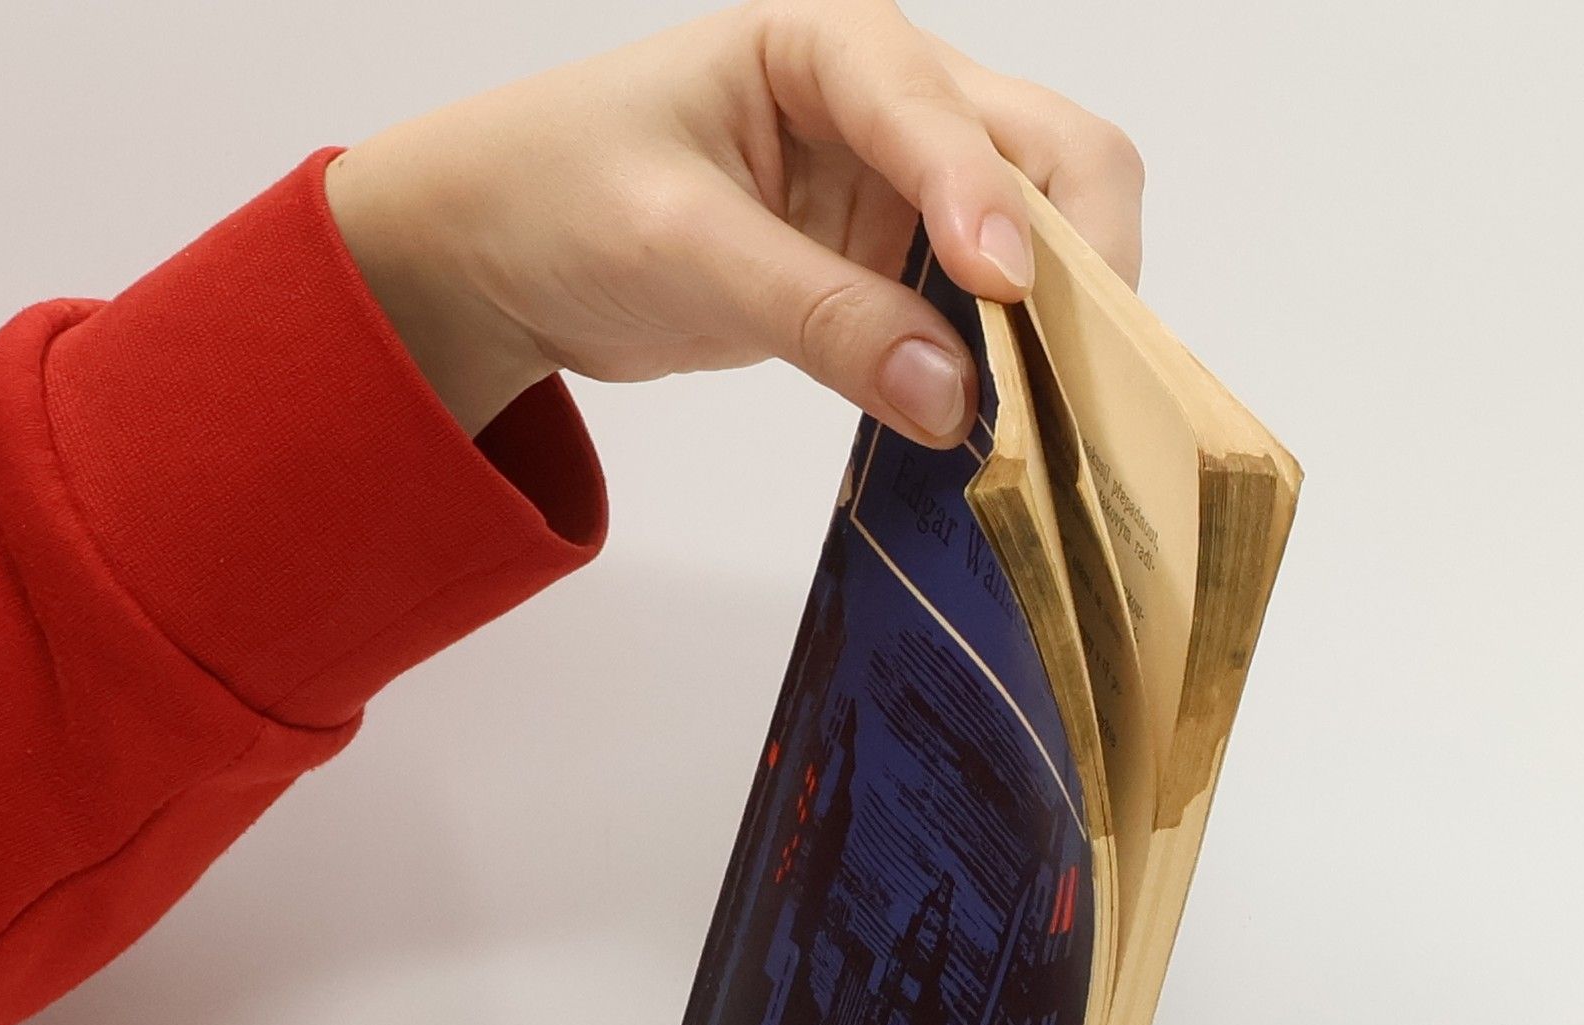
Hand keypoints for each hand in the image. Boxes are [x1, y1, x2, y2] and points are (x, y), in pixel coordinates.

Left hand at [324, 0, 1144, 441]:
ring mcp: (906, 188)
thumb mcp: (680, 250)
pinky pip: (989, 311)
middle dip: (1081, 258)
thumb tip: (955, 403)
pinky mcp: (897, 266)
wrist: (500, 251)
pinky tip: (1008, 421)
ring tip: (1063, 417)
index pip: (946, 111)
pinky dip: (1014, 363)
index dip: (989, 200)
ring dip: (1063, 323)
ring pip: (1044, 235)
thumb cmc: (558, 197)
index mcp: (828, 45)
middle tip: (1083, 371)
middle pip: (1052, 151)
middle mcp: (893, 101)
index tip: (1005, 294)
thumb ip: (821, 318)